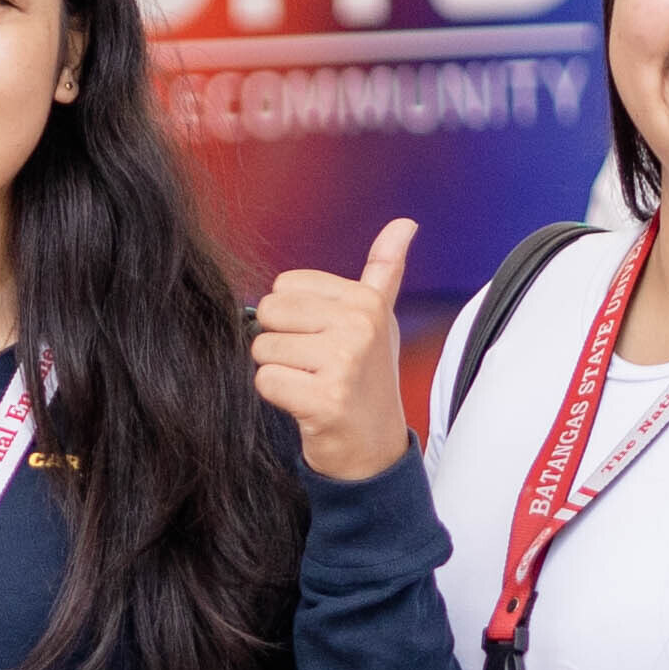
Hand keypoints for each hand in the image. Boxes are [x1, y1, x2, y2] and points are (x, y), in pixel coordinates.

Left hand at [249, 221, 420, 479]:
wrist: (374, 446)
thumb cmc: (366, 377)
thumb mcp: (378, 317)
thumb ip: (384, 269)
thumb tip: (404, 223)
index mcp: (366, 300)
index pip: (284, 286)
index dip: (292, 317)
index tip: (322, 339)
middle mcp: (358, 325)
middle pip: (269, 312)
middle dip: (280, 342)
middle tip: (312, 365)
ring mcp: (343, 361)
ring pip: (263, 349)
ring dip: (278, 371)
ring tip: (311, 384)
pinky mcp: (325, 398)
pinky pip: (266, 381)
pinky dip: (277, 397)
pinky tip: (306, 404)